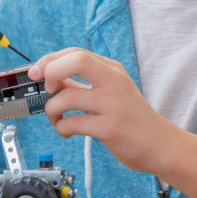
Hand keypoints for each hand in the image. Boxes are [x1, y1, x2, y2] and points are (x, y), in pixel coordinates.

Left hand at [28, 47, 170, 172]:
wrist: (160, 144)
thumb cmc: (130, 117)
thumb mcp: (110, 90)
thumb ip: (82, 82)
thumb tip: (48, 76)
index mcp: (112, 69)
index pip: (75, 53)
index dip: (50, 60)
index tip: (36, 73)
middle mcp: (114, 81)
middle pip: (75, 60)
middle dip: (50, 72)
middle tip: (47, 90)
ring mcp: (114, 104)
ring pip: (67, 96)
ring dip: (51, 109)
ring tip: (55, 118)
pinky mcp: (111, 128)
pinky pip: (72, 123)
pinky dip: (60, 127)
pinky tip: (65, 131)